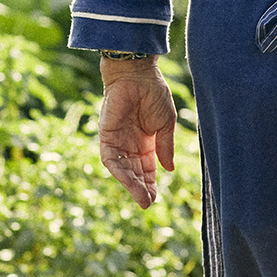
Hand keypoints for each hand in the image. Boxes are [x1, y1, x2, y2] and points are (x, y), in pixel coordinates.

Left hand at [96, 56, 177, 205]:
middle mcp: (130, 145)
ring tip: (141, 198)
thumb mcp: (165, 123)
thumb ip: (165, 146)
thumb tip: (169, 169)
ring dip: (131, 184)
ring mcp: (117, 141)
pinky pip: (110, 158)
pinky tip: (129, 182)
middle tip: (147, 203)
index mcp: (145, 143)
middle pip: (134, 173)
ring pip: (122, 170)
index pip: (146, 169)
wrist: (137, 74)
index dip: (150, 183)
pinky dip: (119, 171)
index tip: (154, 197)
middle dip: (141, 188)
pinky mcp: (106, 136)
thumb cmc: (153, 93)